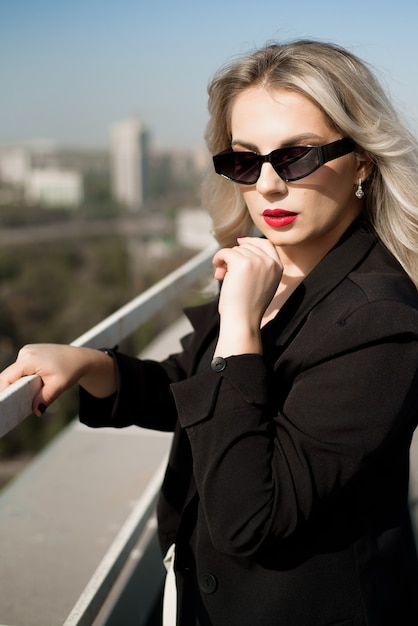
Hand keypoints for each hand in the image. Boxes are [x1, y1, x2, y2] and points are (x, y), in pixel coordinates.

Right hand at [0, 344, 116, 415]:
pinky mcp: (30, 354)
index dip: (3, 391)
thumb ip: (45, 398)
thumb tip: (36, 411)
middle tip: (13, 407)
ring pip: (15, 373)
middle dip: (11, 390)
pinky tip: (32, 386)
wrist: (80, 358)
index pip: (7, 377)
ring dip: (18, 384)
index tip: (3, 404)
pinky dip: (24, 378)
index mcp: (29, 359)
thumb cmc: (71, 369)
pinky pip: (21, 369)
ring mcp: (27, 352)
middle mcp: (25, 353)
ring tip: (26, 396)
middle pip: (9, 375)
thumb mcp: (59, 385)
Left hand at [212, 237, 282, 355]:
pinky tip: (216, 268)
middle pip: (249, 247)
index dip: (252, 241)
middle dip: (235, 256)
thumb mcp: (262, 283)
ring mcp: (257, 261)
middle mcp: (270, 262)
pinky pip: (226, 252)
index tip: (239, 242)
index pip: (267, 244)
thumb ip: (257, 266)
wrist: (243, 320)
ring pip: (236, 250)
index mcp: (278, 268)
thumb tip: (240, 243)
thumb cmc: (248, 307)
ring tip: (221, 276)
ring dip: (226, 261)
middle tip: (225, 271)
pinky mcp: (242, 263)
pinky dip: (218, 258)